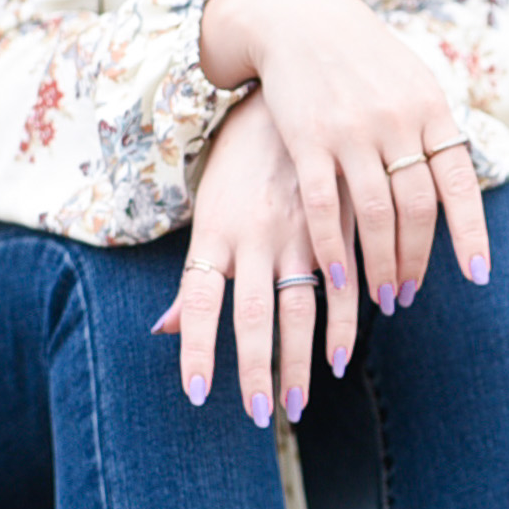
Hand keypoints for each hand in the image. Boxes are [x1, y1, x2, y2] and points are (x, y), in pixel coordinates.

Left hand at [154, 89, 323, 425]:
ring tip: (299, 403)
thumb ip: (193, 280)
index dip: (199, 350)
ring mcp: (298, 229)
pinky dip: (345, 322)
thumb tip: (164, 330)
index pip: (201, 303)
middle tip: (263, 416)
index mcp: (215, 234)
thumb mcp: (207, 215)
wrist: (287, 92)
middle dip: (257, 369)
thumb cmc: (237, 163)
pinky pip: (344, 281)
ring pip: (301, 306)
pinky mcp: (336, 220)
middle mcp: (254, 235)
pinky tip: (340, 356)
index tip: (198, 394)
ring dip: (301, 359)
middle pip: (252, 314)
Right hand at [184, 0, 491, 385]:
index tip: (477, 275)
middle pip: (417, 207)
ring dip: (381, 264)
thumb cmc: (360, 58)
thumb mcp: (409, 82)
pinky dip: (335, 249)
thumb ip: (429, 131)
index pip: (459, 182)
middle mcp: (397, 121)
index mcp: (430, 109)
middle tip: (408, 297)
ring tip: (382, 298)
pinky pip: (326, 207)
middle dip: (415, 260)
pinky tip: (339, 280)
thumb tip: (452, 184)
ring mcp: (352, 131)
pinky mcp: (309, 140)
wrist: (300, 16)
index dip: (470, 232)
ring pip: (376, 214)